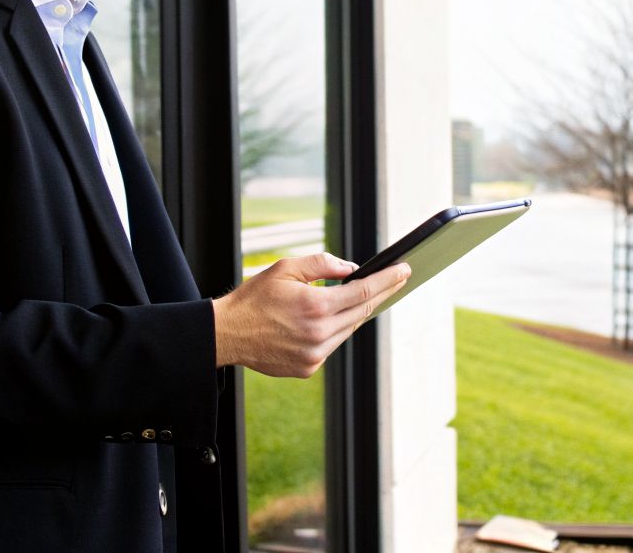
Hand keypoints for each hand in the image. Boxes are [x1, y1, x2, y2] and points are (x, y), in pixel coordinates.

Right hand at [212, 252, 410, 377]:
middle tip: (398, 279)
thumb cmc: (254, 298)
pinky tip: (334, 319)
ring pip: (349, 329)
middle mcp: (319, 334)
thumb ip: (321, 264)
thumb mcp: (285, 268)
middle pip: (362, 311)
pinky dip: (336, 330)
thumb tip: (351, 268)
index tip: (405, 270)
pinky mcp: (308, 368)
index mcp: (315, 306)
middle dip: (382, 293)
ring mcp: (315, 355)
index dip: (388, 279)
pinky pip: (332, 345)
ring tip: (369, 295)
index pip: (363, 291)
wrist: (227, 334)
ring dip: (358, 312)